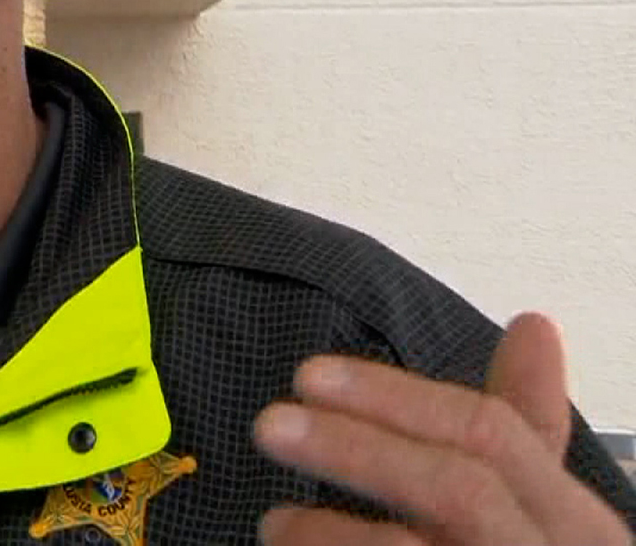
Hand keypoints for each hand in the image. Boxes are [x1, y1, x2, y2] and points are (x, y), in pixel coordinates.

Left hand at [253, 312, 632, 545]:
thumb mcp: (547, 514)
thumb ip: (524, 431)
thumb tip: (533, 323)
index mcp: (578, 525)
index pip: (491, 435)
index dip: (394, 396)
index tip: (307, 374)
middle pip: (454, 488)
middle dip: (356, 448)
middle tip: (269, 423)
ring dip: (328, 535)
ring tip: (273, 523)